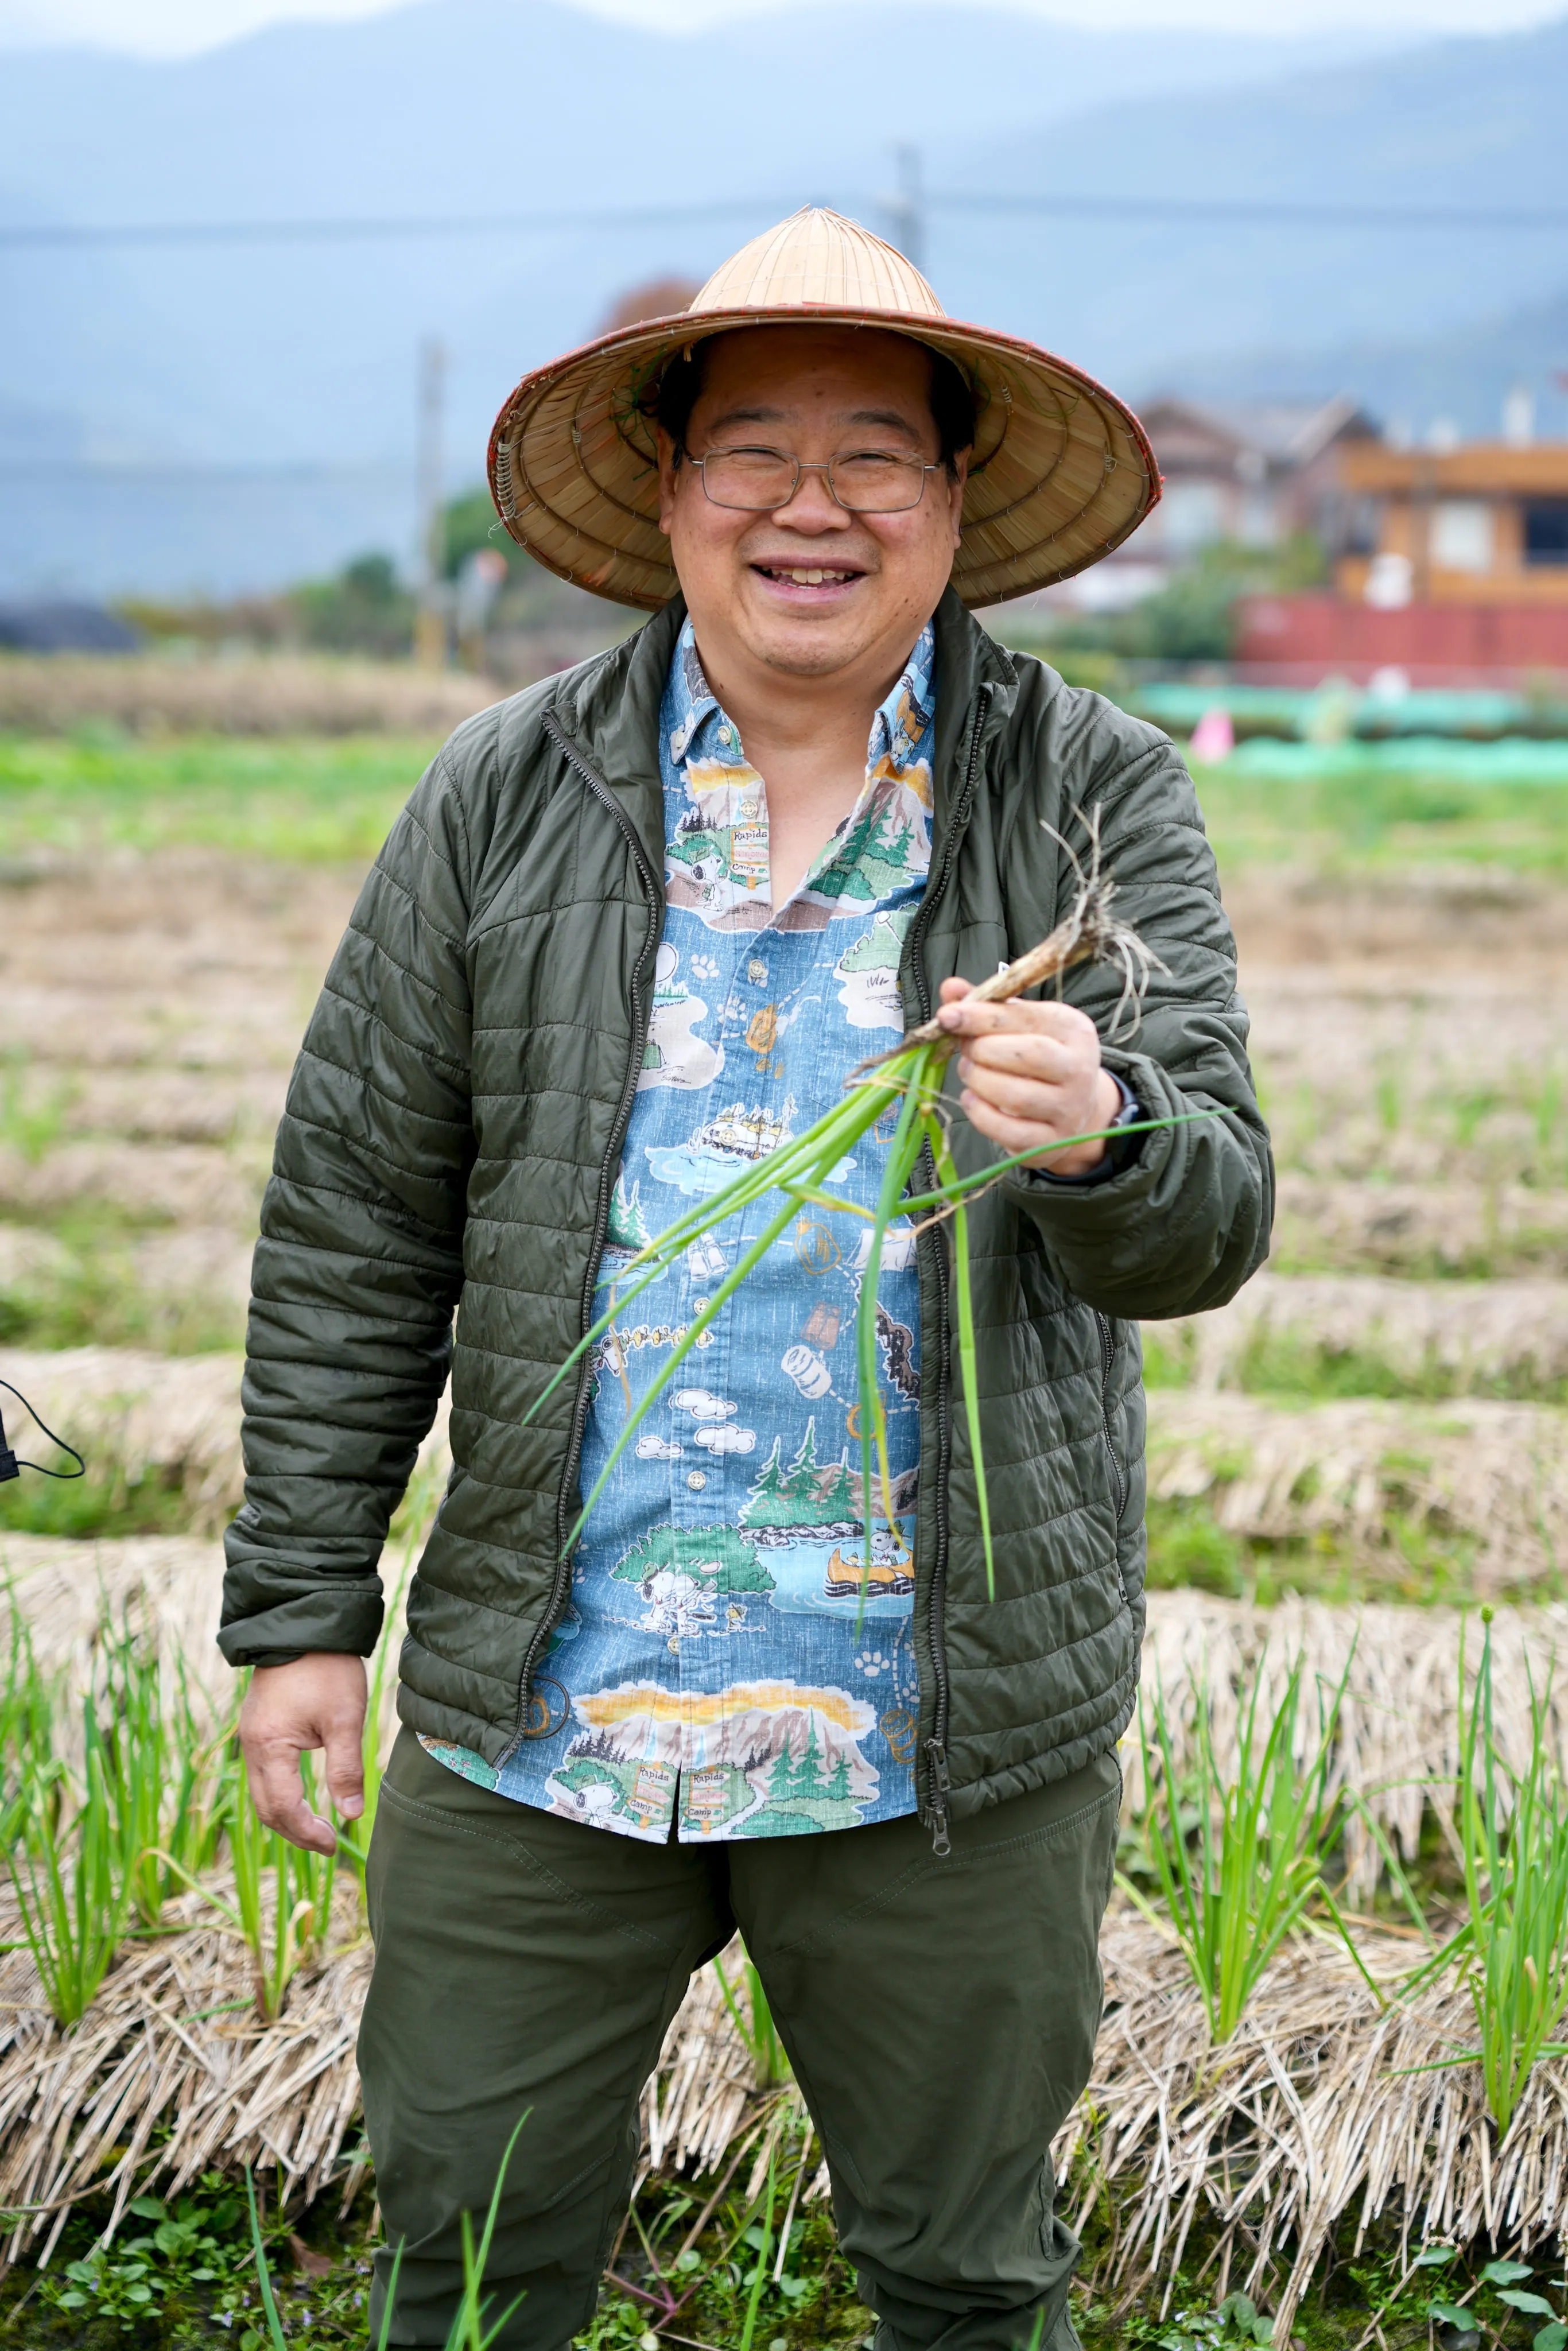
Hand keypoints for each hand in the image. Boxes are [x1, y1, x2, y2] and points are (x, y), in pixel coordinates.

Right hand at [238, 1652, 366, 1855]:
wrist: (306, 1624)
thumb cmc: (327, 1669)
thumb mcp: (344, 1719)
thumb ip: (345, 1769)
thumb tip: (352, 1815)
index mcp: (269, 1746)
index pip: (282, 1808)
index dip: (308, 1832)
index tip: (335, 1844)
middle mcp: (251, 1745)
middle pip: (265, 1808)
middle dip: (295, 1832)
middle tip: (328, 1844)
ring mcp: (251, 1736)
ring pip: (260, 1793)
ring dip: (286, 1816)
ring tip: (318, 1827)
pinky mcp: (257, 1727)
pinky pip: (261, 1774)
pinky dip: (280, 1794)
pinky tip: (303, 1796)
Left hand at [936, 978, 1121, 1175]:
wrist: (1073, 1109)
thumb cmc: (1039, 1057)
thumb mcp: (1020, 1025)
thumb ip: (987, 1007)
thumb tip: (951, 989)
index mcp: (1073, 1029)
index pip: (1025, 1018)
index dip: (981, 1017)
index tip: (947, 1017)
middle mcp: (1079, 1069)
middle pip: (1026, 1055)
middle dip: (982, 1051)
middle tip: (965, 1051)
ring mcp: (1068, 1110)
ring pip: (1015, 1096)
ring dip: (979, 1081)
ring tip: (969, 1072)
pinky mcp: (1050, 1143)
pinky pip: (1008, 1131)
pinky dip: (980, 1114)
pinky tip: (972, 1100)